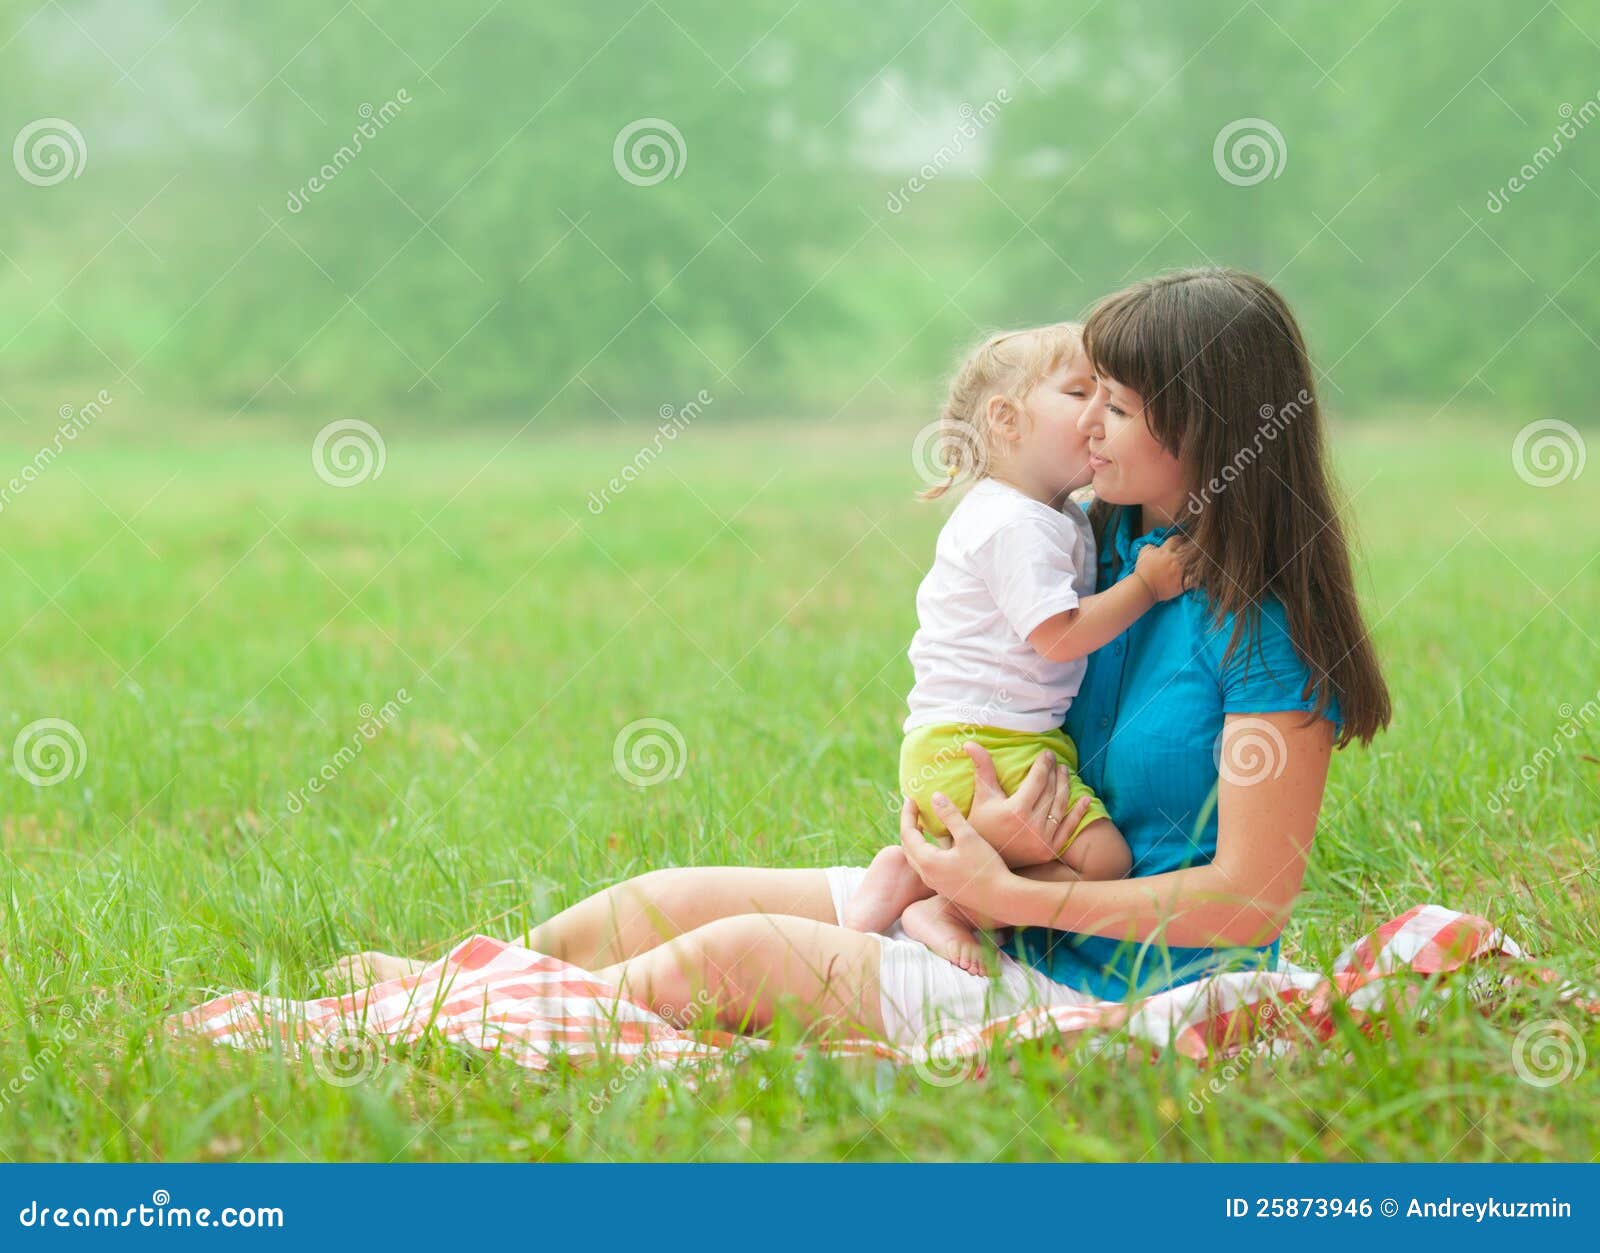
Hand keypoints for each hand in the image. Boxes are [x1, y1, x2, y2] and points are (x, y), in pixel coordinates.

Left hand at [898, 795, 1008, 913]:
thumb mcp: (968, 837)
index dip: (908, 814)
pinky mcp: (945, 889)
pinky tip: (937, 846)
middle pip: (907, 847)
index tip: (910, 798)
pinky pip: (926, 867)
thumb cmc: (986, 867)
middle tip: (914, 810)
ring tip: (922, 825)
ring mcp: (935, 884)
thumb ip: (950, 815)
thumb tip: (935, 796)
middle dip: (908, 826)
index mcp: (927, 861)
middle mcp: (927, 875)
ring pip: (916, 859)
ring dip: (915, 840)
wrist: (1002, 899)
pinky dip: (925, 851)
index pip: (907, 833)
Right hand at [960, 741, 1093, 864]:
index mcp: (1016, 810)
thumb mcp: (983, 796)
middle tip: (1055, 761)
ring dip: (1065, 787)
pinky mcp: (1049, 851)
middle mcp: (1033, 826)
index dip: (1043, 765)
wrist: (983, 860)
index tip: (1047, 753)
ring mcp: (1043, 840)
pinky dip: (1077, 814)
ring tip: (1065, 772)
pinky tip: (1086, 799)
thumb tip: (970, 743)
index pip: (1037, 781)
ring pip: (1060, 807)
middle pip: (1050, 792)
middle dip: (1054, 773)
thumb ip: (982, 768)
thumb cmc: (980, 825)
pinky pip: (1068, 829)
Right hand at [1133, 533, 1192, 601]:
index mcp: (1166, 550)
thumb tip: (1156, 545)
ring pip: (1195, 562)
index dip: (1179, 541)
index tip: (1178, 544)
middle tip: (1187, 553)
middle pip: (1189, 548)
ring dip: (1196, 561)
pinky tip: (1197, 576)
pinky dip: (1198, 578)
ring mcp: (1181, 571)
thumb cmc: (1142, 570)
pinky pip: (1196, 579)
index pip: (1178, 539)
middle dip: (1189, 549)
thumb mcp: (1143, 553)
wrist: (1144, 587)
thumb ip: (1151, 546)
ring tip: (1194, 563)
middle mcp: (1175, 559)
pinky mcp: (1184, 582)